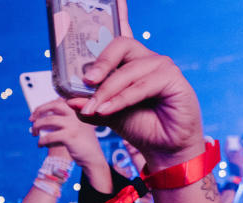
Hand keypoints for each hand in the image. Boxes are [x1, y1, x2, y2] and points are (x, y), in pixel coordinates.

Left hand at [30, 99, 105, 169]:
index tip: (37, 112)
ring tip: (34, 133)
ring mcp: (73, 124)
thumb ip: (63, 121)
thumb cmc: (82, 144)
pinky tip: (40, 144)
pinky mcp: (69, 136)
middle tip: (31, 119)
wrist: (93, 158)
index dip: (45, 106)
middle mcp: (77, 114)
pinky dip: (41, 140)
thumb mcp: (76, 127)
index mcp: (78, 110)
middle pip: (54, 105)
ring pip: (48, 120)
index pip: (59, 101)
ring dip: (37, 126)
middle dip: (39, 110)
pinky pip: (49, 136)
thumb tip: (41, 120)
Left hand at [66, 2, 204, 169]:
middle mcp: (145, 59)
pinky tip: (107, 110)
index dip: (116, 12)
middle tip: (86, 81)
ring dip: (105, 91)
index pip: (120, 32)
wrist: (163, 148)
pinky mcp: (172, 79)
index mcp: (129, 63)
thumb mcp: (106, 114)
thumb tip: (70, 98)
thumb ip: (88, 104)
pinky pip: (140, 85)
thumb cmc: (138, 126)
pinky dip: (120, 99)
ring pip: (126, 70)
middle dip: (99, 63)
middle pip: (120, 44)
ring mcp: (160, 66)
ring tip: (93, 109)